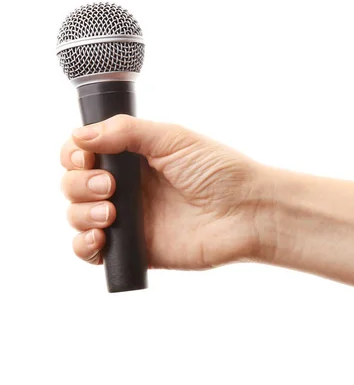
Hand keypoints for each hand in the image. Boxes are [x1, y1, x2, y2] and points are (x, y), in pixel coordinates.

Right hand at [60, 115, 270, 269]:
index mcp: (134, 158)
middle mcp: (128, 187)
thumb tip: (80, 135)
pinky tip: (101, 237)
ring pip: (78, 216)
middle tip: (108, 185)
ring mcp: (130, 219)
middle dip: (79, 183)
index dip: (74, 155)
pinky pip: (92, 252)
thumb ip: (126, 132)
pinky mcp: (135, 249)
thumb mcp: (173, 138)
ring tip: (111, 213)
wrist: (247, 211)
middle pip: (74, 184)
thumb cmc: (219, 171)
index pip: (84, 153)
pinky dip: (84, 246)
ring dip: (81, 212)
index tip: (84, 157)